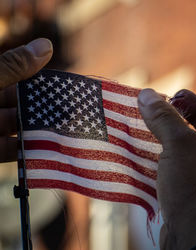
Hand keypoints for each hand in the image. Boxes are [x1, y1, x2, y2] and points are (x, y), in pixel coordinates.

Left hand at [0, 38, 52, 161]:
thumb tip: (46, 46)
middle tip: (72, 106)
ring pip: (15, 125)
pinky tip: (43, 149)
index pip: (14, 70)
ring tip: (64, 129)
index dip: (38, 71)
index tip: (62, 76)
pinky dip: (26, 151)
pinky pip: (7, 150)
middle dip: (43, 103)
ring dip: (38, 128)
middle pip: (17, 98)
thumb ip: (11, 66)